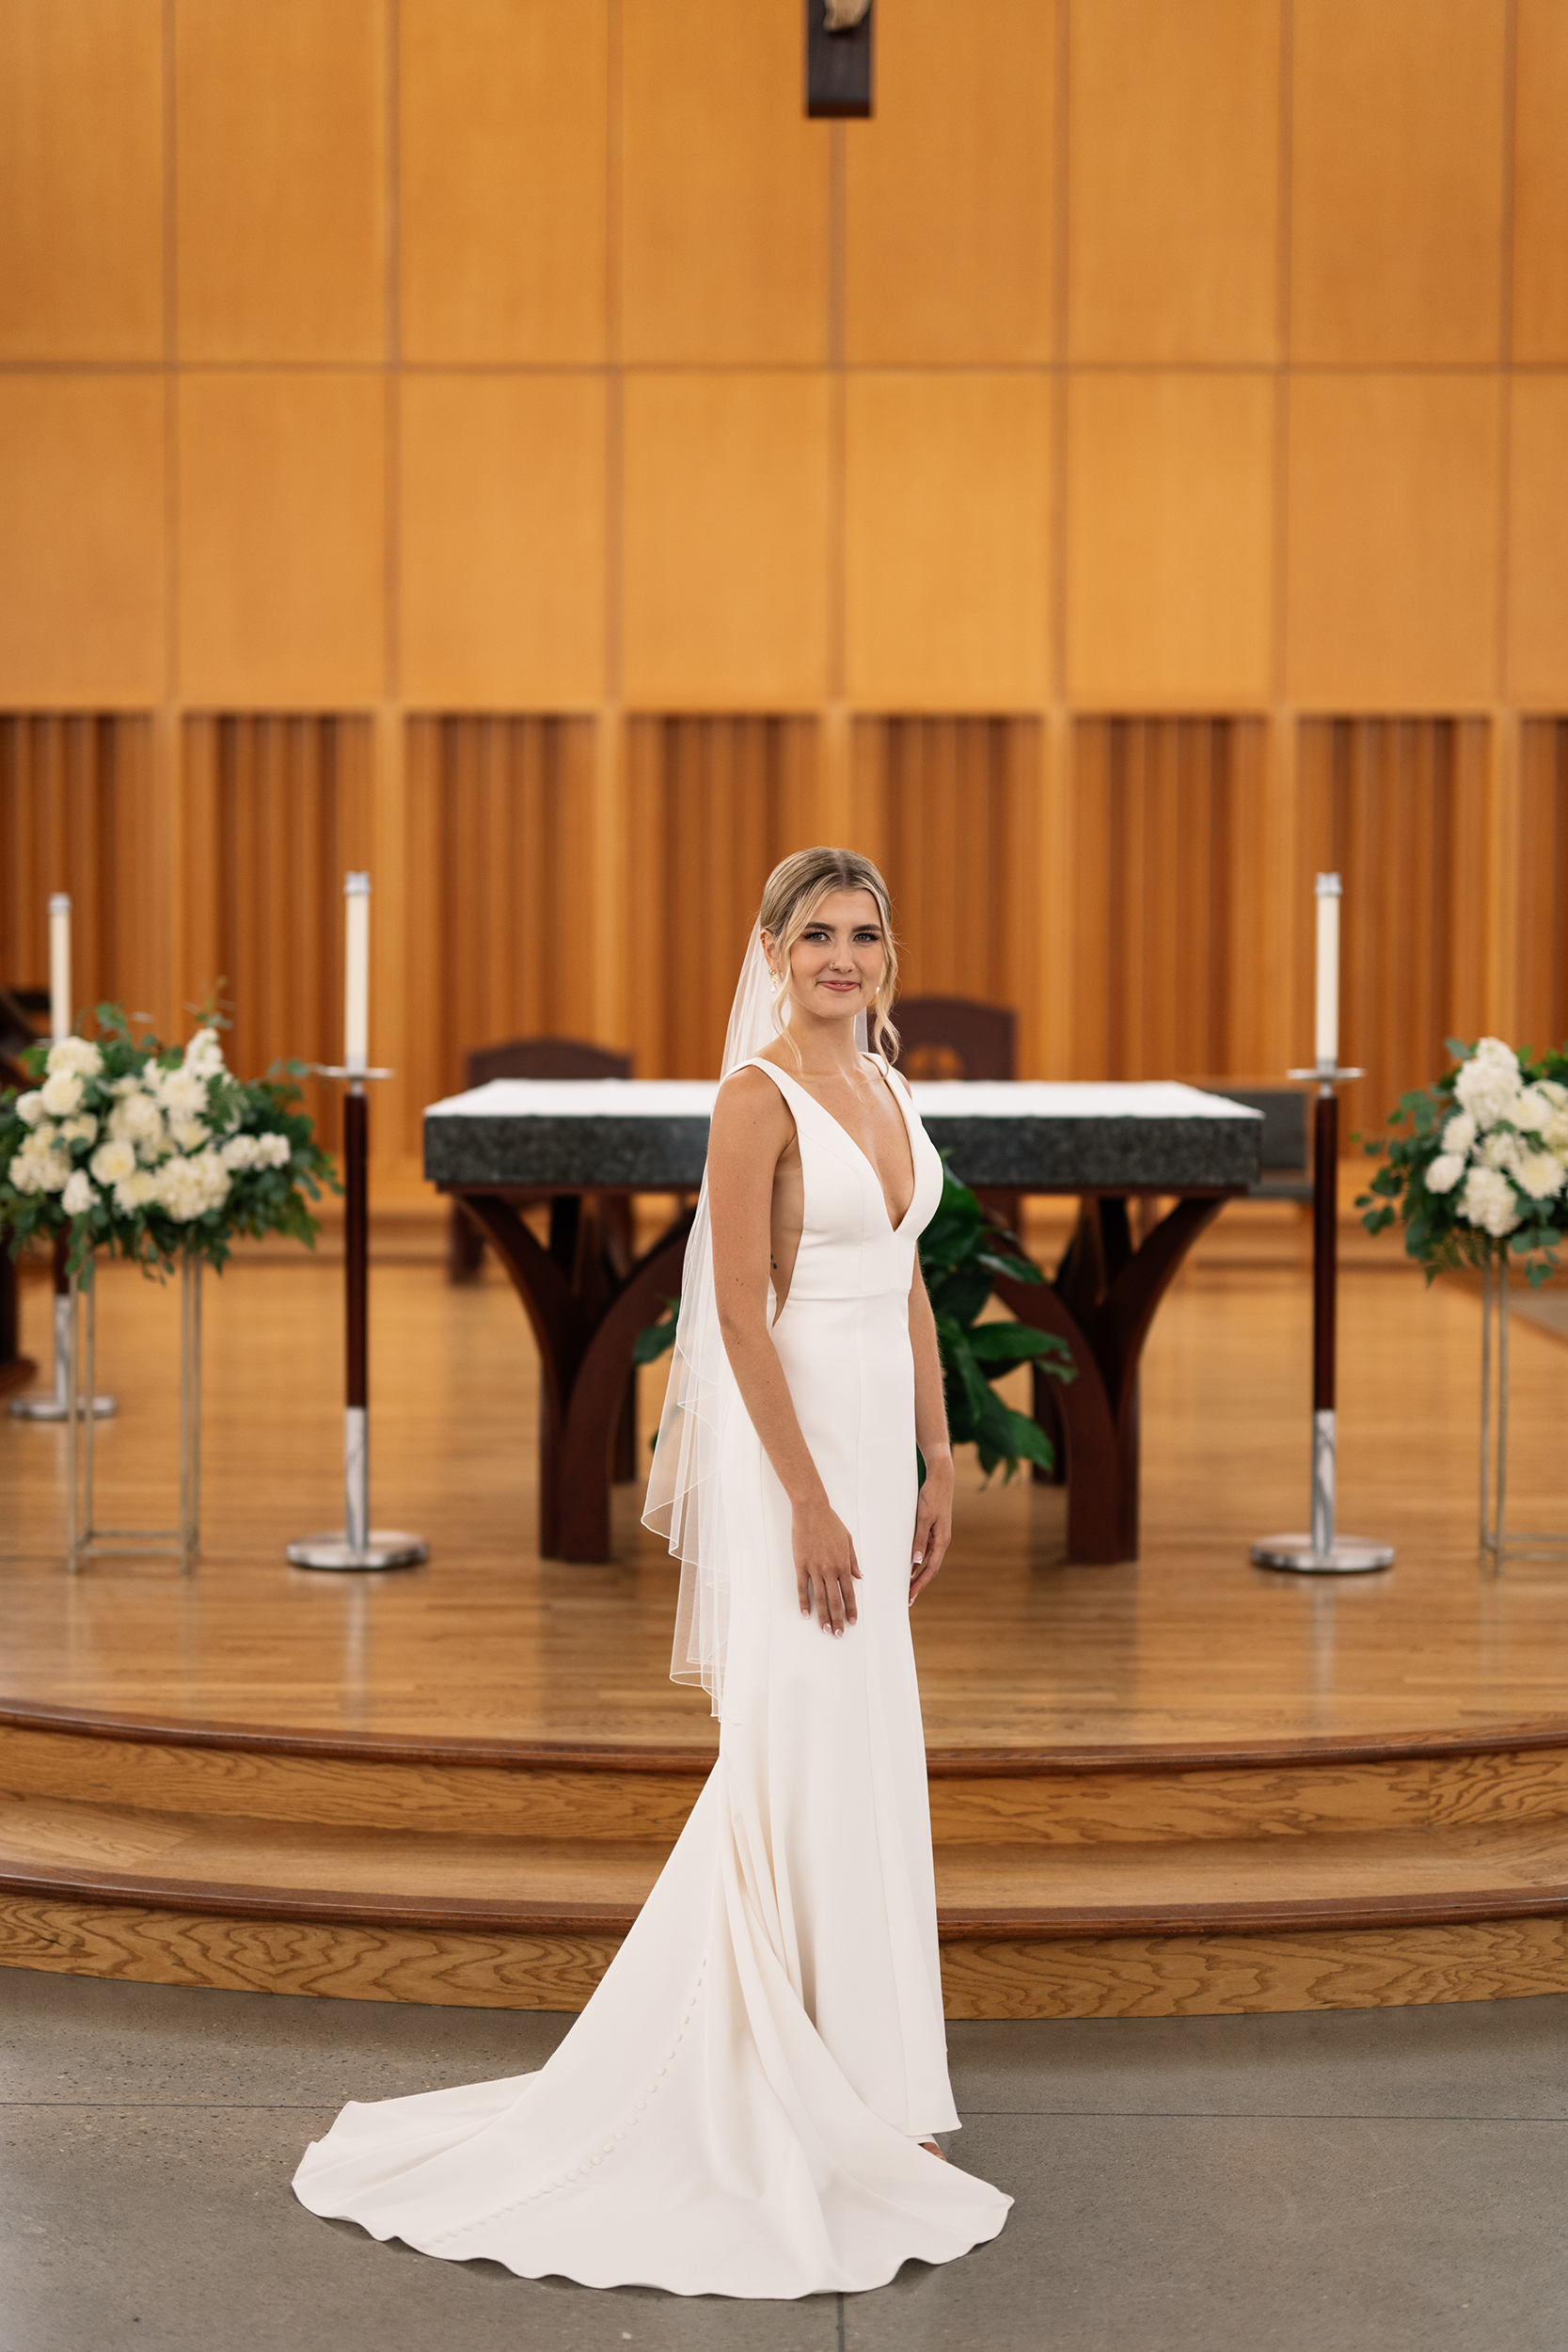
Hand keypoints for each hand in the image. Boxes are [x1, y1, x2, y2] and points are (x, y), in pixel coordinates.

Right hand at [793, 1493, 860, 1635]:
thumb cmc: (831, 1523)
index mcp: (843, 1564)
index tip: (852, 1622)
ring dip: (823, 1616)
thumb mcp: (848, 1540)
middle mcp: (830, 1569)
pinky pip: (802, 1588)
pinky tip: (805, 1614)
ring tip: (825, 1629)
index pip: (849, 1593)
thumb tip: (859, 1576)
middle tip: (839, 1634)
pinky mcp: (800, 1565)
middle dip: (838, 1619)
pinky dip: (804, 1602)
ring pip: (820, 1598)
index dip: (850, 1609)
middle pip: (835, 1600)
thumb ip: (853, 1560)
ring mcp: (814, 1568)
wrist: (812, 1511)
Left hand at [909, 1452, 952, 1603]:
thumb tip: (917, 1562)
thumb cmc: (932, 1496)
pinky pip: (926, 1549)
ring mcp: (938, 1535)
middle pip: (931, 1568)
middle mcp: (942, 1540)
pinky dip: (918, 1559)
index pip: (931, 1569)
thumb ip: (920, 1539)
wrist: (941, 1478)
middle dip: (919, 1584)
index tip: (910, 1596)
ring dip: (918, 1573)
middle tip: (908, 1598)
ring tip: (907, 1585)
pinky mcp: (934, 1528)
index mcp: (942, 1540)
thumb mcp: (923, 1518)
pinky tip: (910, 1565)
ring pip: (929, 1560)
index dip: (920, 1584)